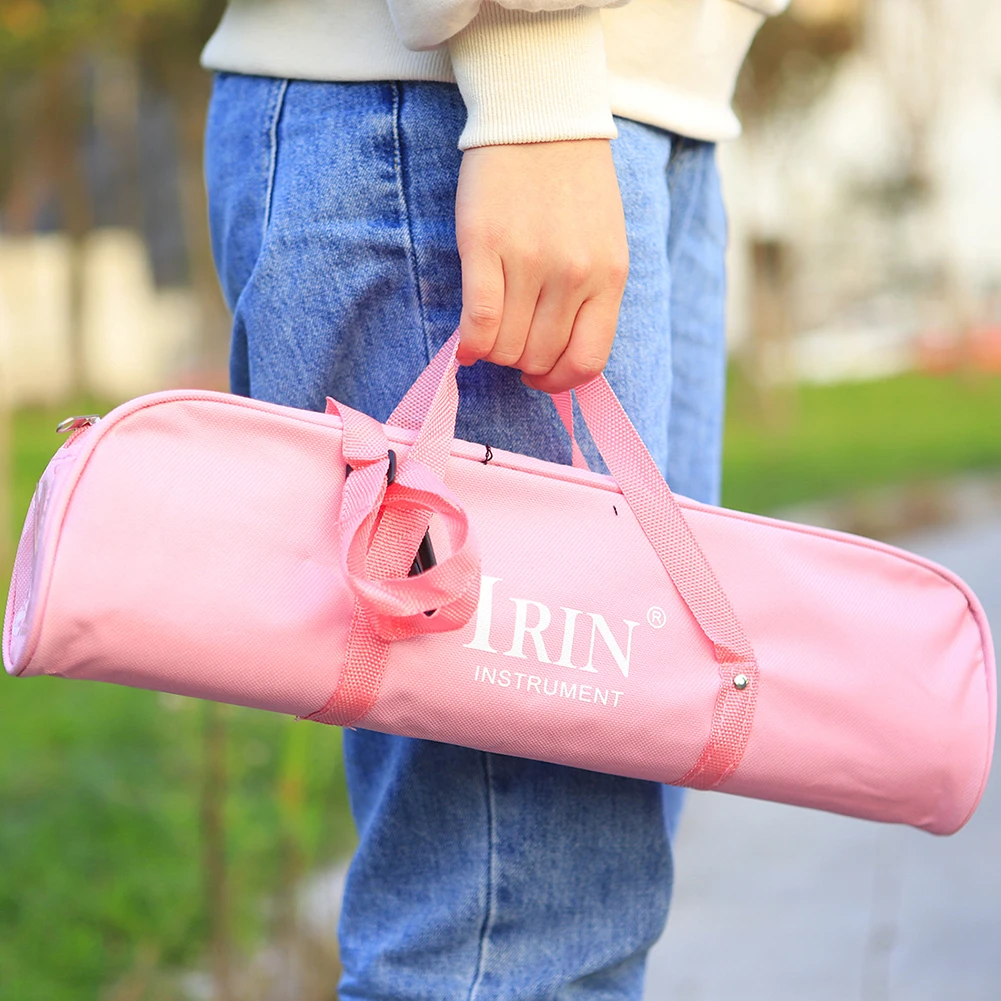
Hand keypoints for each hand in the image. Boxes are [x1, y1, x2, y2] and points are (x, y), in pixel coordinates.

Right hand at [454, 139, 628, 393]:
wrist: (541, 117)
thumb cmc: (573, 185)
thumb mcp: (603, 244)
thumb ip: (589, 298)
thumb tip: (556, 358)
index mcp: (608, 277)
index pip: (587, 361)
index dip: (559, 382)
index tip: (541, 377)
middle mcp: (573, 275)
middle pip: (539, 357)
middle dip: (521, 363)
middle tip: (510, 342)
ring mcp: (530, 262)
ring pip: (507, 347)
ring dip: (494, 352)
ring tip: (489, 334)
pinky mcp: (486, 247)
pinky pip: (479, 322)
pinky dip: (469, 344)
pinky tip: (464, 346)